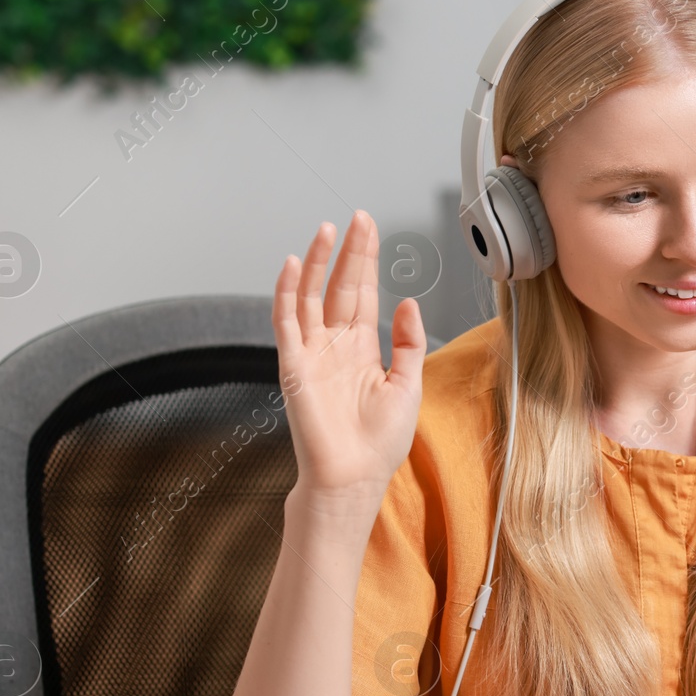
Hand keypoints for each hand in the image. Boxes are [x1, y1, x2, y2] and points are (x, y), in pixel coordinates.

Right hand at [272, 211, 426, 499]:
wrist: (354, 477)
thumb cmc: (378, 443)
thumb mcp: (408, 385)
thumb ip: (408, 342)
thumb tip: (409, 302)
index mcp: (361, 350)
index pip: (362, 294)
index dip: (366, 261)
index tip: (370, 230)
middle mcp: (334, 346)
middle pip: (339, 287)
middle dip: (349, 252)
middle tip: (356, 218)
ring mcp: (311, 353)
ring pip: (310, 296)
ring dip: (316, 262)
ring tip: (326, 230)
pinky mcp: (293, 365)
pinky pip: (286, 321)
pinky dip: (286, 292)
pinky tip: (292, 264)